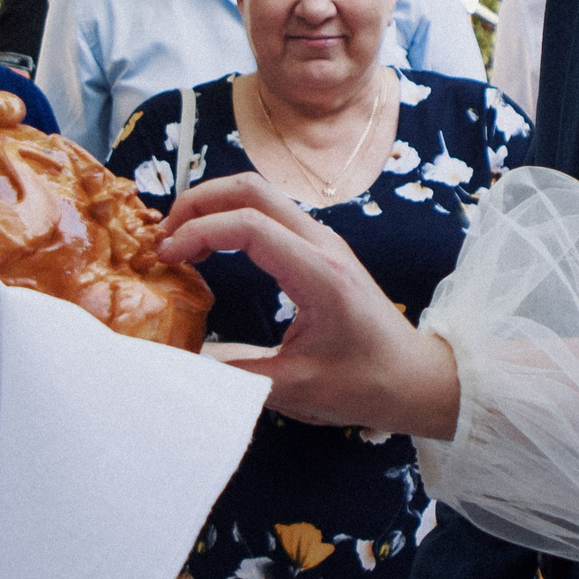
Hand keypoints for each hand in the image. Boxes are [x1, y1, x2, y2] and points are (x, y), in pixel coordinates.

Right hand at [159, 174, 462, 438]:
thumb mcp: (296, 390)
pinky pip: (269, 213)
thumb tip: (182, 363)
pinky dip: (231, 216)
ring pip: (260, 194)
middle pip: (251, 189)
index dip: (199, 232)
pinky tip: (210, 245)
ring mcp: (323, 241)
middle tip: (163, 236)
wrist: (415, 378)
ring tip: (179, 238)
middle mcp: (322, 244)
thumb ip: (236, 377)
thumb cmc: (366, 384)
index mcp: (319, 274)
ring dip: (214, 205)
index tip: (165, 256)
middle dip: (198, 202)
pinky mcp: (320, 248)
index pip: (249, 225)